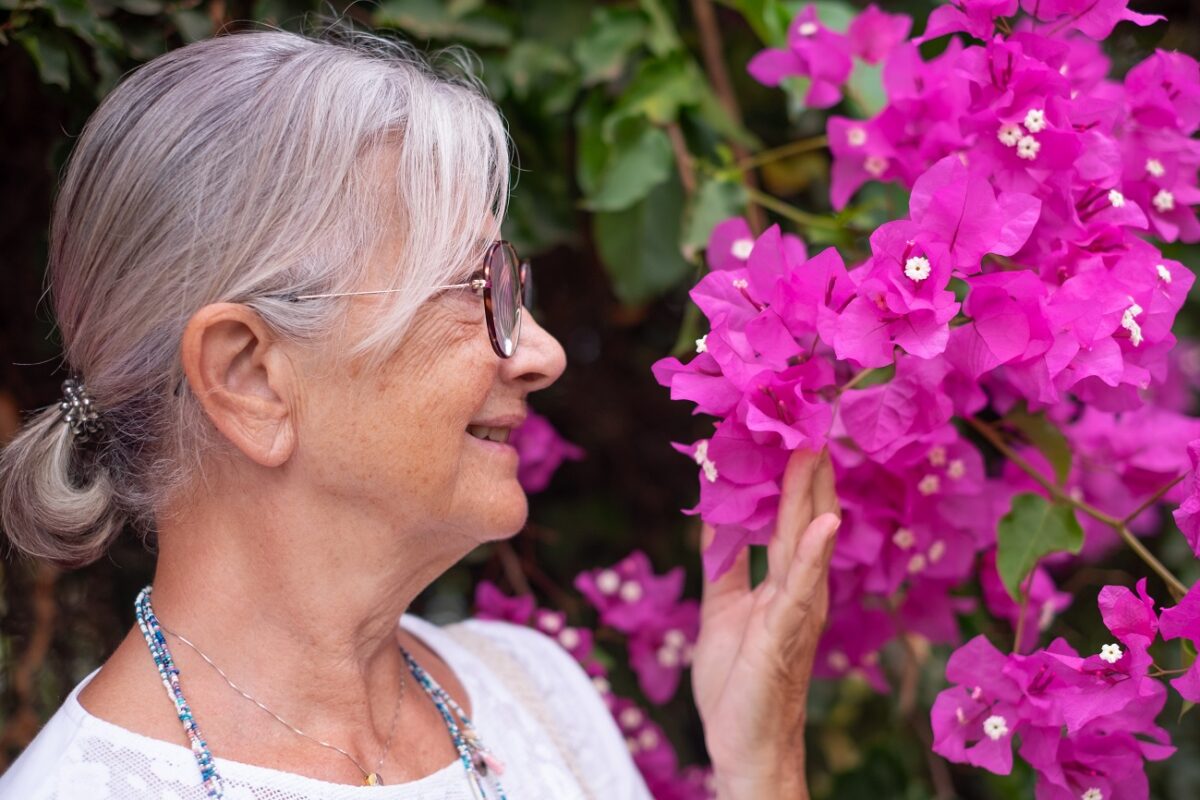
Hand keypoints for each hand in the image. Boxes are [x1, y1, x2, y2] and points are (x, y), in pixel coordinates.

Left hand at [690, 446, 839, 798]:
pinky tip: (821, 520)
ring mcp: (798, 609)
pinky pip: (801, 587)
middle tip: (805, 412)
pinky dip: (812, 553)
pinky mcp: (787, 633)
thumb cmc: (738, 679)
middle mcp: (799, 587)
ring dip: (809, 492)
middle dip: (804, 466)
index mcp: (785, 579)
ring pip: (804, 539)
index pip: (788, 513)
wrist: (744, 744)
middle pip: (803, 515)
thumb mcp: (722, 604)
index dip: (787, 469)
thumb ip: (724, 558)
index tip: (783, 423)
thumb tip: (715, 510)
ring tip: (814, 446)